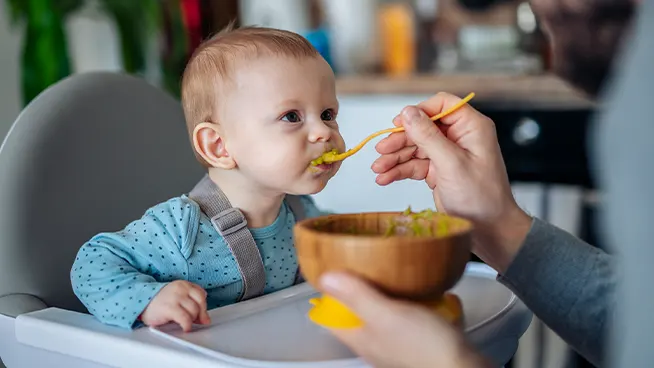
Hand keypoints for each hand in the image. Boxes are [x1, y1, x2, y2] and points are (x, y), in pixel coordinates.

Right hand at [140, 280, 210, 331]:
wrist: (139, 302)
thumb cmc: (158, 302)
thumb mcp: (177, 297)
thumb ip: (191, 302)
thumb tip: (205, 318)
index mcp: (183, 284)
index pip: (201, 295)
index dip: (203, 307)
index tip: (201, 315)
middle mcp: (181, 288)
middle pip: (200, 303)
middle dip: (200, 314)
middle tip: (196, 321)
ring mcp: (175, 297)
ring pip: (194, 311)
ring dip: (192, 320)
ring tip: (185, 322)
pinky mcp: (169, 307)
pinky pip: (185, 319)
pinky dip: (187, 325)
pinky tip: (185, 328)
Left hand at [319, 272, 490, 367]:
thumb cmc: (424, 347)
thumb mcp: (385, 315)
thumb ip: (356, 296)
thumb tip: (325, 277)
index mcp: (362, 338)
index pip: (332, 316)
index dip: (330, 292)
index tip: (334, 266)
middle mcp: (377, 343)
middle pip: (360, 312)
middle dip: (362, 286)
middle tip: (367, 260)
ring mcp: (400, 344)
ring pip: (387, 312)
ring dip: (391, 291)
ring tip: (396, 268)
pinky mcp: (423, 342)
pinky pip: (415, 316)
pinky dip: (419, 301)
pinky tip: (427, 288)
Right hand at [372, 92, 532, 272]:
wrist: (489, 229)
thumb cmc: (481, 198)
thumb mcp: (452, 164)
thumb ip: (428, 136)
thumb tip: (408, 112)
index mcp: (471, 127)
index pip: (442, 104)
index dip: (419, 111)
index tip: (399, 123)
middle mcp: (459, 137)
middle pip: (422, 127)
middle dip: (400, 139)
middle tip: (381, 150)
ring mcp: (448, 154)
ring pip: (415, 147)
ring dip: (395, 157)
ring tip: (378, 169)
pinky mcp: (439, 171)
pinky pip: (414, 164)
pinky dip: (399, 171)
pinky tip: (385, 178)